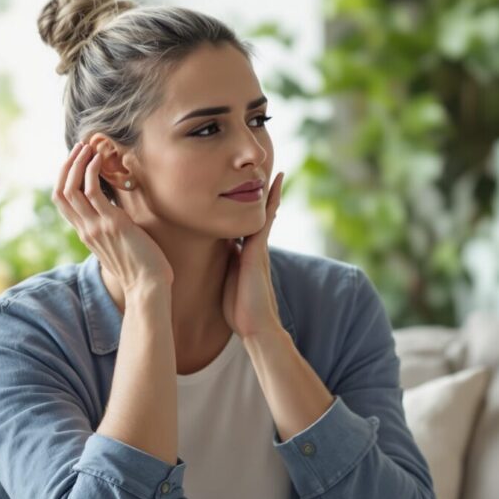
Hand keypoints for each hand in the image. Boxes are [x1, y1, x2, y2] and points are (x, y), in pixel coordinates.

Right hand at [52, 141, 173, 292]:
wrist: (148, 286)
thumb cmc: (141, 267)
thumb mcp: (118, 246)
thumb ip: (110, 230)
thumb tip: (116, 216)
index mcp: (85, 234)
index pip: (62, 202)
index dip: (65, 178)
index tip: (76, 161)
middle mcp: (85, 229)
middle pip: (60, 192)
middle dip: (67, 166)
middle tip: (79, 147)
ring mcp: (95, 227)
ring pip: (71, 188)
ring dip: (77, 163)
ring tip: (89, 146)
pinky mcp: (111, 224)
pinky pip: (92, 192)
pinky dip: (92, 171)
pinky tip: (100, 159)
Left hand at [223, 172, 283, 338]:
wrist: (256, 325)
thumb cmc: (239, 310)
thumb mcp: (227, 280)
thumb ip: (227, 264)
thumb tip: (222, 250)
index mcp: (246, 255)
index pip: (246, 226)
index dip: (247, 209)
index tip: (249, 193)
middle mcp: (255, 248)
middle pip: (260, 216)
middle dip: (264, 197)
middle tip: (269, 175)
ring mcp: (259, 248)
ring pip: (265, 214)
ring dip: (270, 194)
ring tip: (275, 173)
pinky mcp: (260, 249)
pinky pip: (266, 219)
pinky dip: (271, 202)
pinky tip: (274, 185)